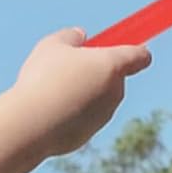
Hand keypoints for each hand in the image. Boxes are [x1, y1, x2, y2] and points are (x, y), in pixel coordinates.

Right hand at [11, 28, 151, 159]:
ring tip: (53, 90)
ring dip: (83, 93)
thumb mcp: (52, 45)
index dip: (137, 51)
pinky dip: (70, 114)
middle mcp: (114, 92)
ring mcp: (103, 117)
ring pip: (96, 99)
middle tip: (71, 67)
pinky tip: (48, 112)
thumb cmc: (43, 78)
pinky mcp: (88, 136)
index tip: (132, 49)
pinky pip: (81, 119)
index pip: (139, 56)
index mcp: (112, 65)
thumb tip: (80, 36)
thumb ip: (70, 37)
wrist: (32, 124)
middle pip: (114, 78)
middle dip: (98, 72)